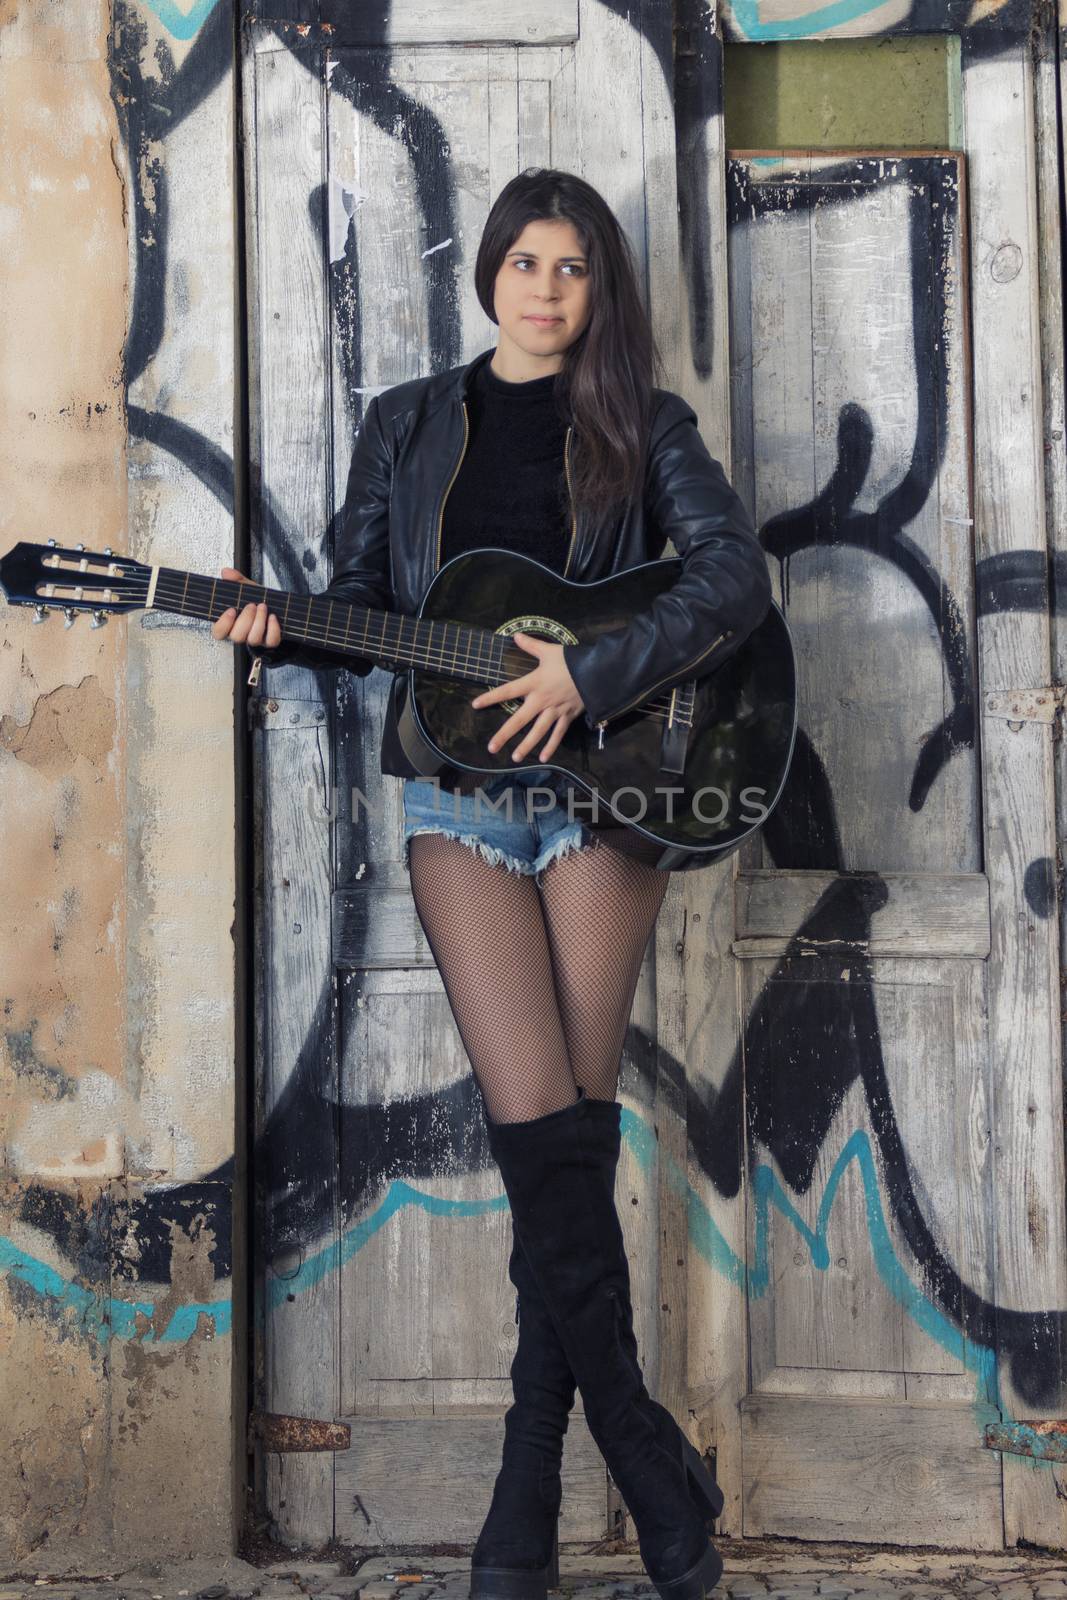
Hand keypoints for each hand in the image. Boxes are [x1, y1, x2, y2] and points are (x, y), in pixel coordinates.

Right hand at [210, 566, 281, 648]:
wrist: (280, 607)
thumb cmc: (259, 601)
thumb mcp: (248, 589)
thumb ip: (237, 581)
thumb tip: (227, 572)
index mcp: (232, 623)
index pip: (218, 632)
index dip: (223, 624)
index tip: (231, 610)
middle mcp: (242, 633)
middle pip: (236, 636)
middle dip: (245, 619)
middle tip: (252, 605)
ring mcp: (256, 639)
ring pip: (253, 639)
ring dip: (258, 621)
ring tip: (262, 606)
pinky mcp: (270, 641)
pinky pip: (271, 641)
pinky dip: (273, 629)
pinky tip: (273, 617)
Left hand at [471, 632, 584, 762]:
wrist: (597, 672)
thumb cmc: (572, 661)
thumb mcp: (550, 651)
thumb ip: (531, 645)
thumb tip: (516, 636)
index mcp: (534, 683)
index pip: (507, 691)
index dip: (491, 698)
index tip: (475, 705)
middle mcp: (541, 700)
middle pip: (519, 720)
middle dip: (504, 734)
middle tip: (491, 748)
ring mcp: (555, 711)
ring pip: (538, 731)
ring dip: (526, 746)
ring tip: (514, 758)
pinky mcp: (567, 716)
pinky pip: (558, 734)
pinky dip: (551, 746)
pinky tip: (542, 758)